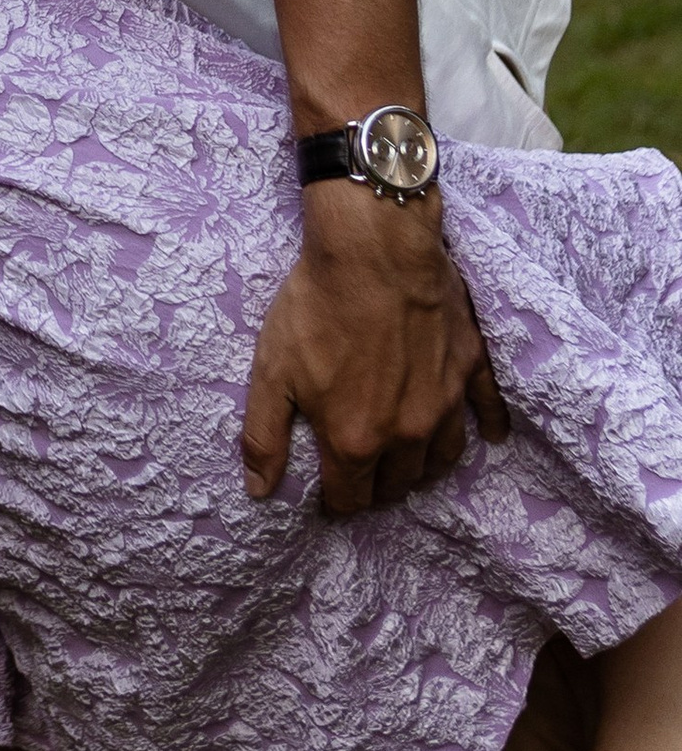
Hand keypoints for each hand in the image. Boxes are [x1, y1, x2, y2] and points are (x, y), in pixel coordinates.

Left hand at [240, 177, 510, 515]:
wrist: (373, 249)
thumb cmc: (317, 307)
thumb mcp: (271, 372)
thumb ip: (265, 437)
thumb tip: (261, 492)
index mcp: (357, 440)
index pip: (351, 498)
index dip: (336, 500)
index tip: (328, 491)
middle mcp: (408, 433)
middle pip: (399, 484)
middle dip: (378, 485)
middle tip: (363, 472)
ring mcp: (446, 401)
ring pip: (442, 457)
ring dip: (423, 465)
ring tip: (407, 459)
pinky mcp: (471, 366)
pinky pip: (489, 411)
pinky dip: (488, 426)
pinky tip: (488, 434)